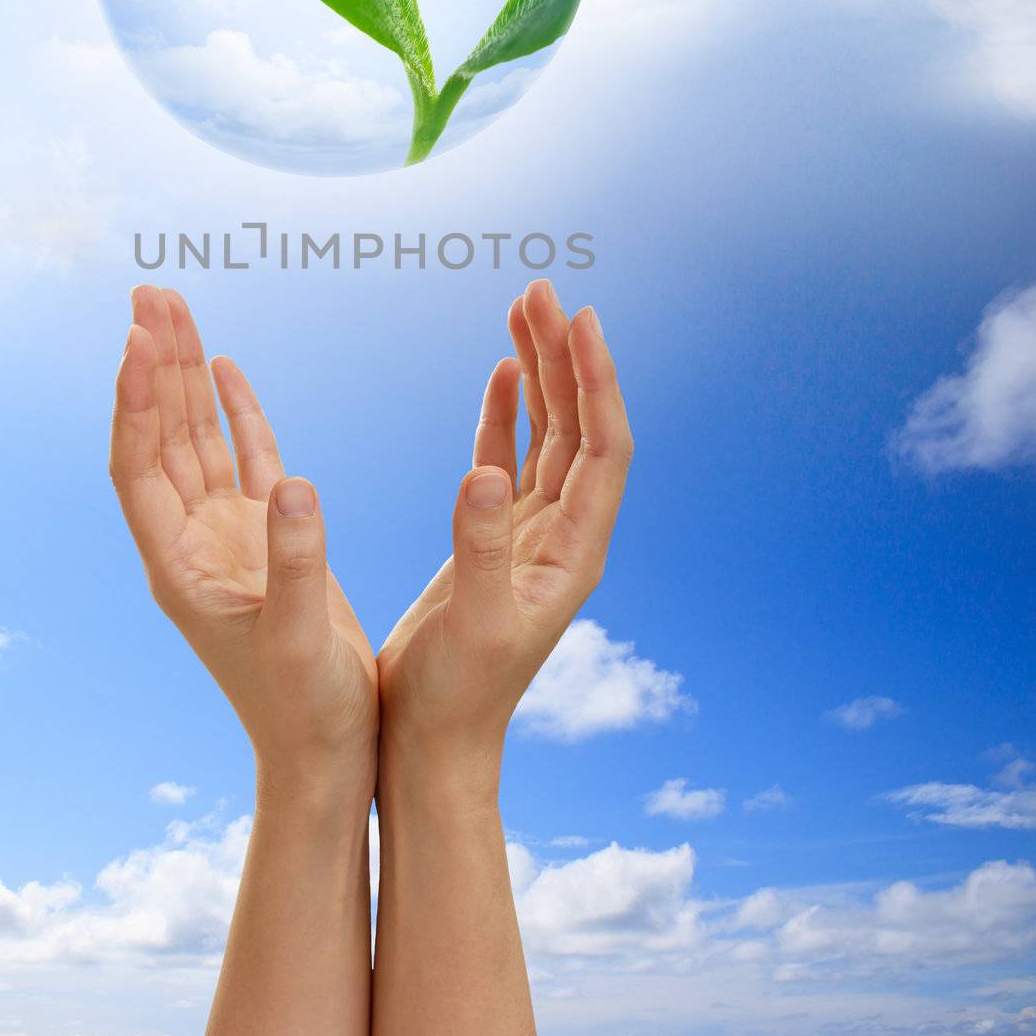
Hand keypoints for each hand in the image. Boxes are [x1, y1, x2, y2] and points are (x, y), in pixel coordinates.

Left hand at [109, 286, 377, 803]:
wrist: (328, 755)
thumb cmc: (311, 712)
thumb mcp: (302, 639)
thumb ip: (297, 561)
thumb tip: (294, 480)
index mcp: (178, 567)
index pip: (139, 467)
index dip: (136, 403)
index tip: (136, 340)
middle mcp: (190, 543)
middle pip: (159, 436)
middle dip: (153, 364)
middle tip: (149, 293)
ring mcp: (225, 537)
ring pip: (195, 438)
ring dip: (185, 375)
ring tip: (174, 307)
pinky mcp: (265, 537)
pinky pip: (241, 457)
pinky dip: (234, 411)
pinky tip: (227, 367)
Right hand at [377, 279, 632, 794]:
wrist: (432, 745)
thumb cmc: (455, 697)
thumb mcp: (468, 622)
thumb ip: (478, 547)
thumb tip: (487, 472)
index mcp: (574, 554)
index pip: (603, 449)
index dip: (597, 383)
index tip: (580, 319)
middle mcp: (564, 536)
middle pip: (580, 427)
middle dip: (567, 357)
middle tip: (542, 290)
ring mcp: (531, 534)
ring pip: (548, 435)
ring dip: (542, 372)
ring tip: (524, 308)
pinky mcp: (495, 538)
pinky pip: (511, 458)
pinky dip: (509, 411)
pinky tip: (503, 371)